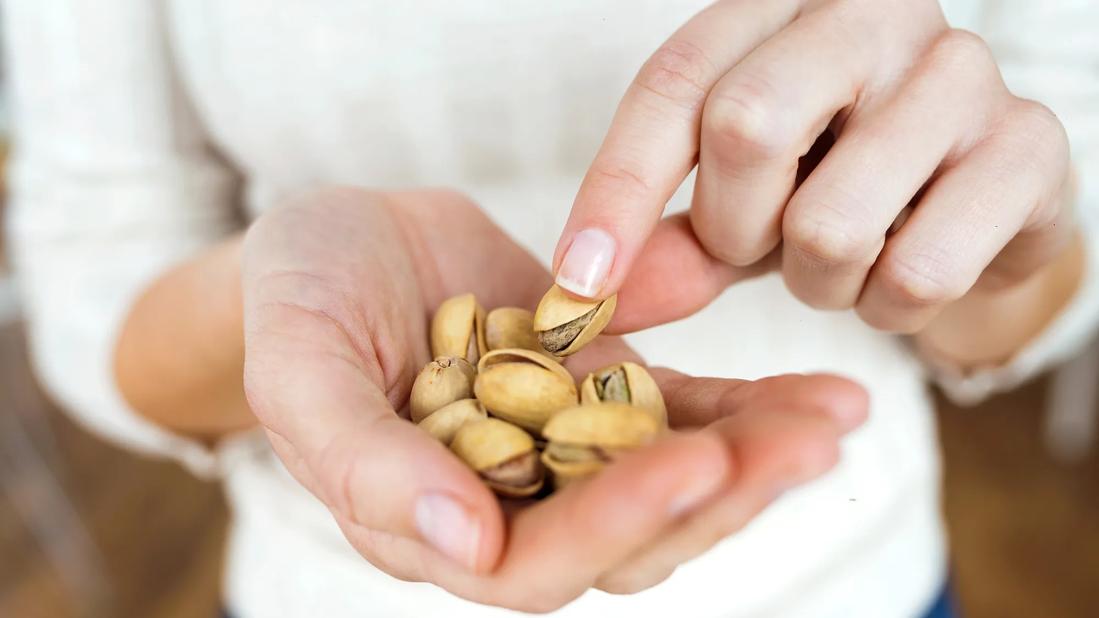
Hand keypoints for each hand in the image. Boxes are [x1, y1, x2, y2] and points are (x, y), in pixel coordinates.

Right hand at [241, 187, 866, 610]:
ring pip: (672, 481)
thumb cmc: (296, 298)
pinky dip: (750, 408)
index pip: (532, 563)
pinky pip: (683, 413)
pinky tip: (822, 393)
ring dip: (756, 457)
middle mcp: (509, 504)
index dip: (612, 527)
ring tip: (837, 417)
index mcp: (430, 524)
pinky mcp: (598, 393)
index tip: (692, 467)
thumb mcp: (298, 364)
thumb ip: (357, 460)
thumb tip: (461, 544)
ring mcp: (562, 450)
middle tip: (808, 445)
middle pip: (630, 537)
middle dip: (719, 497)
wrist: (340, 241)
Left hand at [555, 0, 1072, 333]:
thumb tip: (586, 295)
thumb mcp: (739, 206)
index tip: (578, 283)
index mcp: (779, 8)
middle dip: (733, 230)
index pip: (674, 84)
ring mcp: (959, 71)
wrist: (974, 202)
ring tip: (844, 261)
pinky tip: (905, 272)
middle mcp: (870, 15)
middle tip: (761, 247)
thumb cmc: (837, 185)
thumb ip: (671, 242)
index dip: (616, 190)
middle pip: (746, 126)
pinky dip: (889, 308)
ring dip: (819, 282)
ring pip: (831, 222)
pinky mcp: (1029, 145)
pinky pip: (917, 272)